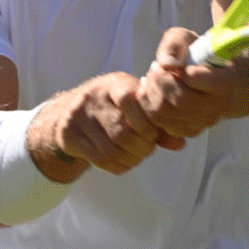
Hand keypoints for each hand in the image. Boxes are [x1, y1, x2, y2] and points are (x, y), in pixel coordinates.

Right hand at [33, 72, 183, 176]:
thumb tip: (180, 143)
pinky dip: (117, 165)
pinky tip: (124, 161)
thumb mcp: (133, 104)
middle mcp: (93, 97)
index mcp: (114, 83)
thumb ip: (157, 121)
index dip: (146, 123)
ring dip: (131, 159)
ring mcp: (78, 116)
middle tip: (148, 148)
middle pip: (122, 132)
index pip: (129, 100)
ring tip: (138, 156)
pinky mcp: (69, 134)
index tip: (153, 133)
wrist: (69, 110)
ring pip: (110, 149)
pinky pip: (98, 159)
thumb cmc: (112, 106)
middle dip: (141, 147)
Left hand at [135, 28, 239, 137]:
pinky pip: (160, 124)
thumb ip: (176, 44)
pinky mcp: (189, 131)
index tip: (173, 64)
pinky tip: (152, 92)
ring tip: (152, 78)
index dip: (179, 72)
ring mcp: (204, 122)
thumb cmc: (204, 57)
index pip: (197, 80)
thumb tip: (166, 63)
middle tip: (156, 68)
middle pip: (178, 100)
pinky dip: (149, 106)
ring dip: (151, 93)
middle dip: (159, 82)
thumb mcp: (191, 39)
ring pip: (165, 114)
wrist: (222, 81)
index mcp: (225, 81)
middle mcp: (217, 107)